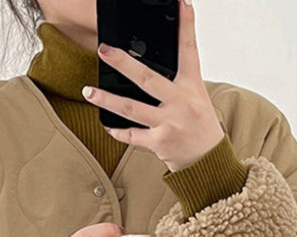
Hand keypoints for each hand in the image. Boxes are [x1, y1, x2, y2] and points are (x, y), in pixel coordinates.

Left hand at [82, 0, 224, 172]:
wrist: (207, 160)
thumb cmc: (199, 125)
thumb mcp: (195, 95)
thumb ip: (176, 79)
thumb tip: (150, 60)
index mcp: (191, 86)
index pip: (189, 50)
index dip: (185, 26)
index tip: (181, 4)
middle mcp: (180, 102)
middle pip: (147, 79)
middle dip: (124, 63)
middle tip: (104, 51)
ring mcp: (168, 123)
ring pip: (132, 109)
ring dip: (107, 100)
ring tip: (88, 91)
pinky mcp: (159, 142)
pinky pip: (133, 135)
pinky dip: (118, 131)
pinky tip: (106, 125)